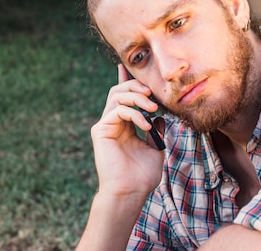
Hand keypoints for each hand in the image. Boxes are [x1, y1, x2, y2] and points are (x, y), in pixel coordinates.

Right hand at [90, 64, 164, 198]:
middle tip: (152, 94)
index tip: (129, 67)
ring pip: (116, 96)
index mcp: (124, 125)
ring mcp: (105, 125)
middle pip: (119, 91)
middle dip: (136, 87)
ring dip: (136, 97)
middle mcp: (112, 122)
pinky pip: (116, 110)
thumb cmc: (142, 175)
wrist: (130, 192)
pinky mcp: (100, 130)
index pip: (125, 98)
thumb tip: (160, 117)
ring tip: (152, 108)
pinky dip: (133, 113)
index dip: (127, 81)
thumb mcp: (155, 148)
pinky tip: (146, 124)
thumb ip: (156, 130)